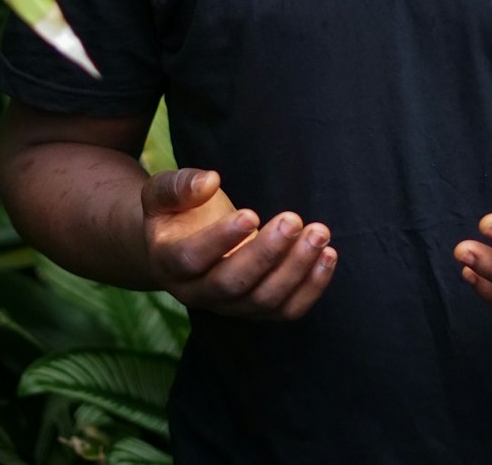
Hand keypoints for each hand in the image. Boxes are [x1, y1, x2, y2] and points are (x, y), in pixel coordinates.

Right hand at [141, 167, 336, 319]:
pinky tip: (328, 255)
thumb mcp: (164, 191)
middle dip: (266, 253)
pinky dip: (311, 287)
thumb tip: (210, 181)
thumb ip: (179, 185)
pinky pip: (286, 310)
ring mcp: (230, 306)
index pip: (192, 259)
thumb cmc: (176, 212)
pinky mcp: (258, 309)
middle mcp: (198, 293)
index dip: (220, 240)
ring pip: (264, 300)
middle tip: (292, 220)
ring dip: (296, 268)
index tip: (251, 214)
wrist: (183, 244)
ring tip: (319, 233)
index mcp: (169, 262)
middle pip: (232, 284)